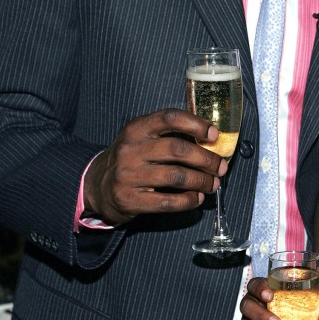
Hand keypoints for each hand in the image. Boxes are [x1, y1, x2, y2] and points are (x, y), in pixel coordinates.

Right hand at [83, 109, 226, 224]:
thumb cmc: (130, 160)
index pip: (169, 118)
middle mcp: (131, 150)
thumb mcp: (141, 139)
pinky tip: (196, 197)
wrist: (97, 187)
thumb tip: (210, 142)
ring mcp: (129, 176)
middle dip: (206, 159)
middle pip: (177, 149)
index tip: (214, 134)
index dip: (195, 124)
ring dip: (202, 181)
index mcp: (136, 129)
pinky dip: (189, 200)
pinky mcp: (131, 200)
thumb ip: (168, 136)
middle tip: (221, 167)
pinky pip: (168, 201)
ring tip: (213, 184)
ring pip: (177, 176)